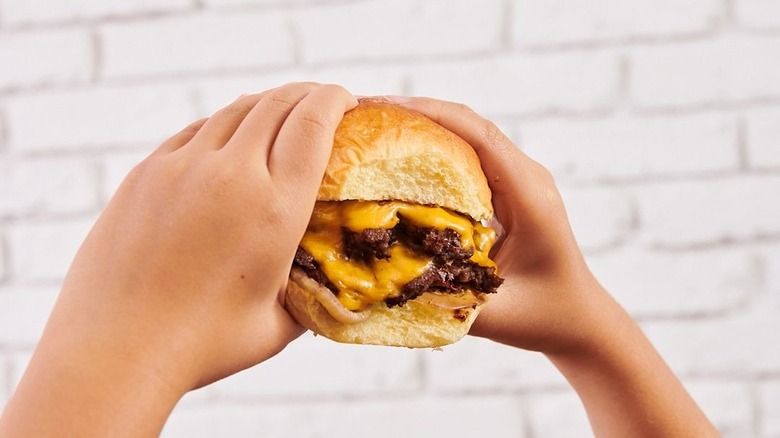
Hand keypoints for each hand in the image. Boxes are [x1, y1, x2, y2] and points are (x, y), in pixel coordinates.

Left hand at [0, 82, 357, 435]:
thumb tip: (329, 287)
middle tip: (323, 101)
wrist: (115, 349)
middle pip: (277, 104)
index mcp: (275, 209)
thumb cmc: (204, 345)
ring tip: (280, 113)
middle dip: (308, 94)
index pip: (314, 124)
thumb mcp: (279, 324)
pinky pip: (195, 131)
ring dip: (267, 104)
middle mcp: (231, 175)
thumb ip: (310, 296)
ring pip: (235, 111)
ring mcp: (182, 167)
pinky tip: (230, 138)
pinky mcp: (146, 173)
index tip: (348, 98)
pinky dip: (224, 125)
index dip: (335, 99)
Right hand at [390, 97, 717, 437]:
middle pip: (470, 124)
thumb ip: (441, 298)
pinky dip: (435, 146)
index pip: (479, 136)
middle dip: (418, 112)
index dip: (430, 114)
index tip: (383, 107)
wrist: (579, 319)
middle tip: (365, 112)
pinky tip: (401, 155)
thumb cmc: (543, 317)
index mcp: (530, 196)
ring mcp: (520, 179)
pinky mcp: (509, 188)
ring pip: (469, 134)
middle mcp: (527, 177)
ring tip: (376, 126)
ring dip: (425, 124)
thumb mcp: (491, 314)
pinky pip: (470, 154)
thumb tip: (377, 283)